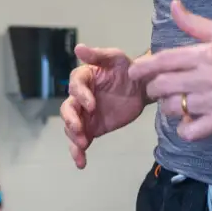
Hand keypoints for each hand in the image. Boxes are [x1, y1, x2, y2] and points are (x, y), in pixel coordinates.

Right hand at [61, 45, 143, 168]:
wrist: (143, 90)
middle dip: (71, 120)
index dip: (81, 95)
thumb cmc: (129, 70)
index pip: (75, 85)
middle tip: (80, 129)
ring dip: (73, 137)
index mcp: (84, 78)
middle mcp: (80, 97)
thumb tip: (78, 47)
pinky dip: (78, 152)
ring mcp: (85, 115)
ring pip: (71, 127)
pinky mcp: (92, 128)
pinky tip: (81, 163)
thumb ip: (98, 55)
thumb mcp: (117, 58)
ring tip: (83, 145)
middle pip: (68, 108)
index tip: (91, 105)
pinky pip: (81, 141)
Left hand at [127, 0, 211, 140]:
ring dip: (169, 107)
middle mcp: (207, 77)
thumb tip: (174, 6)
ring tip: (176, 103)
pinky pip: (193, 131)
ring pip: (174, 108)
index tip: (135, 72)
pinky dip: (185, 128)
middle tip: (158, 88)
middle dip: (154, 88)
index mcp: (205, 53)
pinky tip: (189, 121)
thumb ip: (195, 23)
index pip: (163, 61)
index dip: (143, 67)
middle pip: (163, 86)